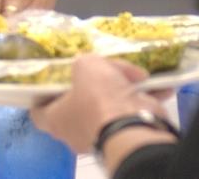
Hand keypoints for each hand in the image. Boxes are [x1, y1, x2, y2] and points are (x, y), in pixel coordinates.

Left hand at [31, 55, 167, 153]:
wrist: (133, 123)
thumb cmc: (97, 97)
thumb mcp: (85, 65)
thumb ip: (84, 63)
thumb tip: (91, 67)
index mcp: (56, 119)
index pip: (39, 110)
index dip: (43, 94)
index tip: (52, 78)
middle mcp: (76, 131)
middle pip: (80, 102)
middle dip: (93, 83)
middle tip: (103, 66)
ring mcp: (103, 134)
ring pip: (110, 106)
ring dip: (124, 87)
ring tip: (136, 71)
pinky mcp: (127, 133)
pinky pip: (134, 111)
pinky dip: (146, 97)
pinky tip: (160, 82)